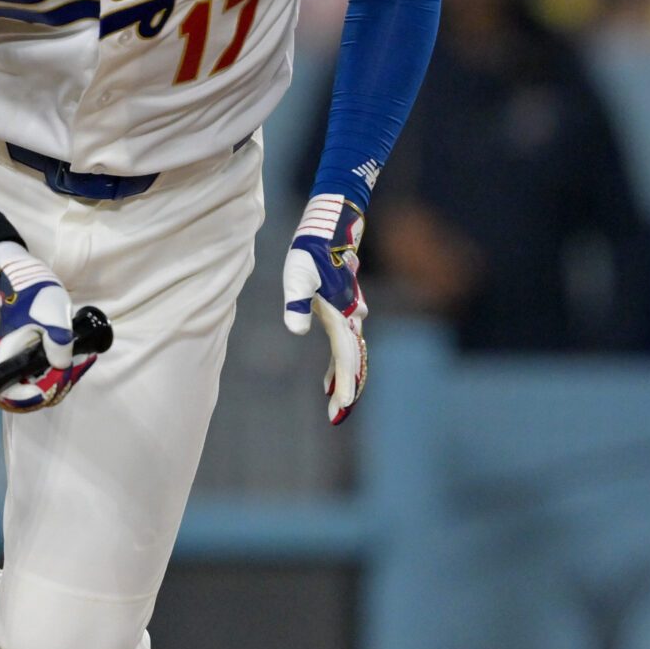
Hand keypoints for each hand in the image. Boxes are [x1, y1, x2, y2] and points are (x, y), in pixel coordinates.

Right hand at [0, 241, 97, 412]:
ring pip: (35, 376)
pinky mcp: (27, 347)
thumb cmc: (31, 289)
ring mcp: (18, 352)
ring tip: (80, 361)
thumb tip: (63, 365)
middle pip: (25, 386)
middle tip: (75, 370)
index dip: (27, 396)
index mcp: (7, 352)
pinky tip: (75, 355)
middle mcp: (9, 357)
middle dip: (52, 385)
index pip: (8, 389)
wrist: (18, 268)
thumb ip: (58, 340)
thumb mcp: (52, 313)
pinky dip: (57, 363)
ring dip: (57, 374)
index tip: (47, 390)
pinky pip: (39, 364)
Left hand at [282, 194, 367, 425]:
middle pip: (353, 361)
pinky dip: (339, 367)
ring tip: (334, 405)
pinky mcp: (342, 314)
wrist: (329, 232)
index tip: (342, 407)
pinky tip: (326, 382)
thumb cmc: (309, 253)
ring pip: (351, 356)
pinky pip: (345, 348)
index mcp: (341, 315)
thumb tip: (296, 332)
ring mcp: (349, 317)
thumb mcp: (297, 277)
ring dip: (344, 380)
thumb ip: (297, 304)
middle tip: (336, 416)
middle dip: (347, 389)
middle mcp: (350, 319)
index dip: (346, 383)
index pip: (346, 356)